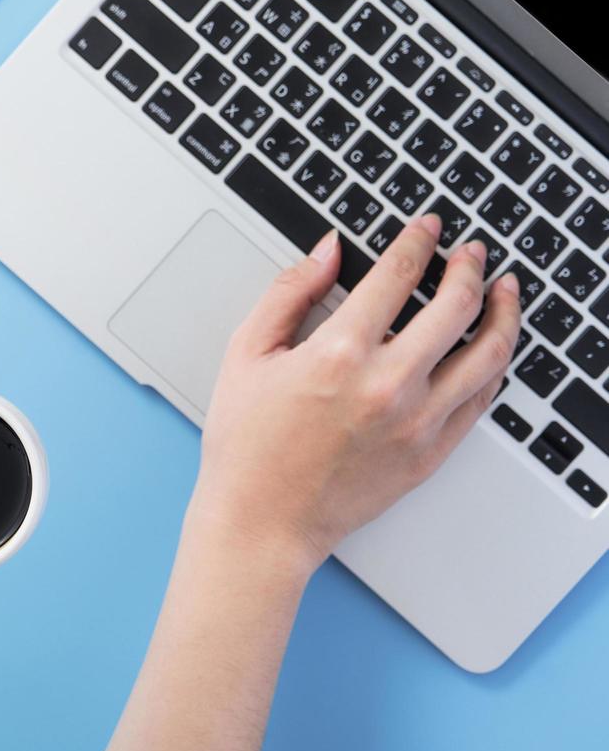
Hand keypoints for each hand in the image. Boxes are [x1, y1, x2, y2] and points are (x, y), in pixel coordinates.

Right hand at [195, 213, 521, 574]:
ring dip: (503, 311)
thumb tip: (327, 252)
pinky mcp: (432, 453)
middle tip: (470, 252)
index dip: (417, 242)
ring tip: (504, 290)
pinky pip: (482, 398)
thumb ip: (288, 293)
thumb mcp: (246, 354)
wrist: (262, 522)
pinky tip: (489, 346)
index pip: (397, 276)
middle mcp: (388, 385)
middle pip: (457, 306)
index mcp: (339, 354)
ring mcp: (418, 421)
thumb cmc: (246, 446)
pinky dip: (494, 364)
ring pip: (488, 352)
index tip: (426, 228)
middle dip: (469, 267)